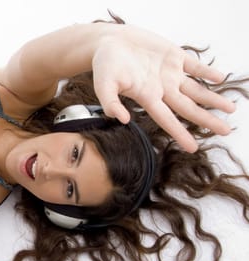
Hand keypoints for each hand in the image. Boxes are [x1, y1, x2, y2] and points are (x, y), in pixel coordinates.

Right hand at [91, 25, 235, 151]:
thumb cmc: (104, 64)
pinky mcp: (174, 56)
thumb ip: (110, 102)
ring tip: (231, 109)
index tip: (192, 148)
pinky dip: (208, 72)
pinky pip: (195, 66)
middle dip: (206, 119)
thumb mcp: (102, 85)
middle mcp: (161, 89)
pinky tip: (220, 78)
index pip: (166, 119)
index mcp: (147, 97)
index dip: (180, 133)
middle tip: (225, 131)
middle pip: (188, 108)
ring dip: (213, 99)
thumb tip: (121, 119)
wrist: (109, 41)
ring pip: (196, 90)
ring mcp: (169, 73)